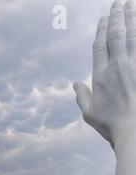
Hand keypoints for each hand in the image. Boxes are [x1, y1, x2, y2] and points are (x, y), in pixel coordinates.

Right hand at [74, 0, 135, 146]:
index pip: (100, 46)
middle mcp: (118, 66)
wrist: (135, 130)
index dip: (101, 30)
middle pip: (117, 35)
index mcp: (101, 76)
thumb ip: (82, 96)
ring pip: (133, 35)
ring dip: (132, 18)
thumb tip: (76, 84)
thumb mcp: (89, 114)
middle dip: (118, 16)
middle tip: (119, 2)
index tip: (103, 18)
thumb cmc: (111, 124)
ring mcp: (135, 66)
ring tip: (131, 4)